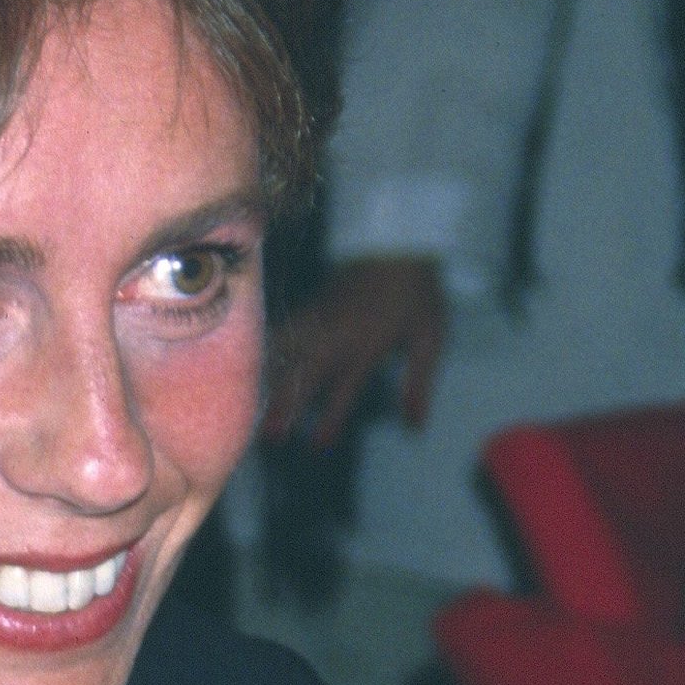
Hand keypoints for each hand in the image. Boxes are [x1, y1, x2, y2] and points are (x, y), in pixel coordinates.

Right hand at [267, 256, 447, 447]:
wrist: (397, 240)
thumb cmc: (418, 292)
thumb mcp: (430, 338)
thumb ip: (419, 384)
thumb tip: (416, 426)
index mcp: (367, 347)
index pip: (345, 389)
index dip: (330, 418)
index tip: (316, 444)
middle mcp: (339, 336)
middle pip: (307, 375)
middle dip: (287, 406)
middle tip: (270, 436)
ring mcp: (322, 318)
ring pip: (290, 354)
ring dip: (272, 381)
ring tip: (254, 406)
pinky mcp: (314, 305)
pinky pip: (286, 330)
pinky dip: (269, 350)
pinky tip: (255, 365)